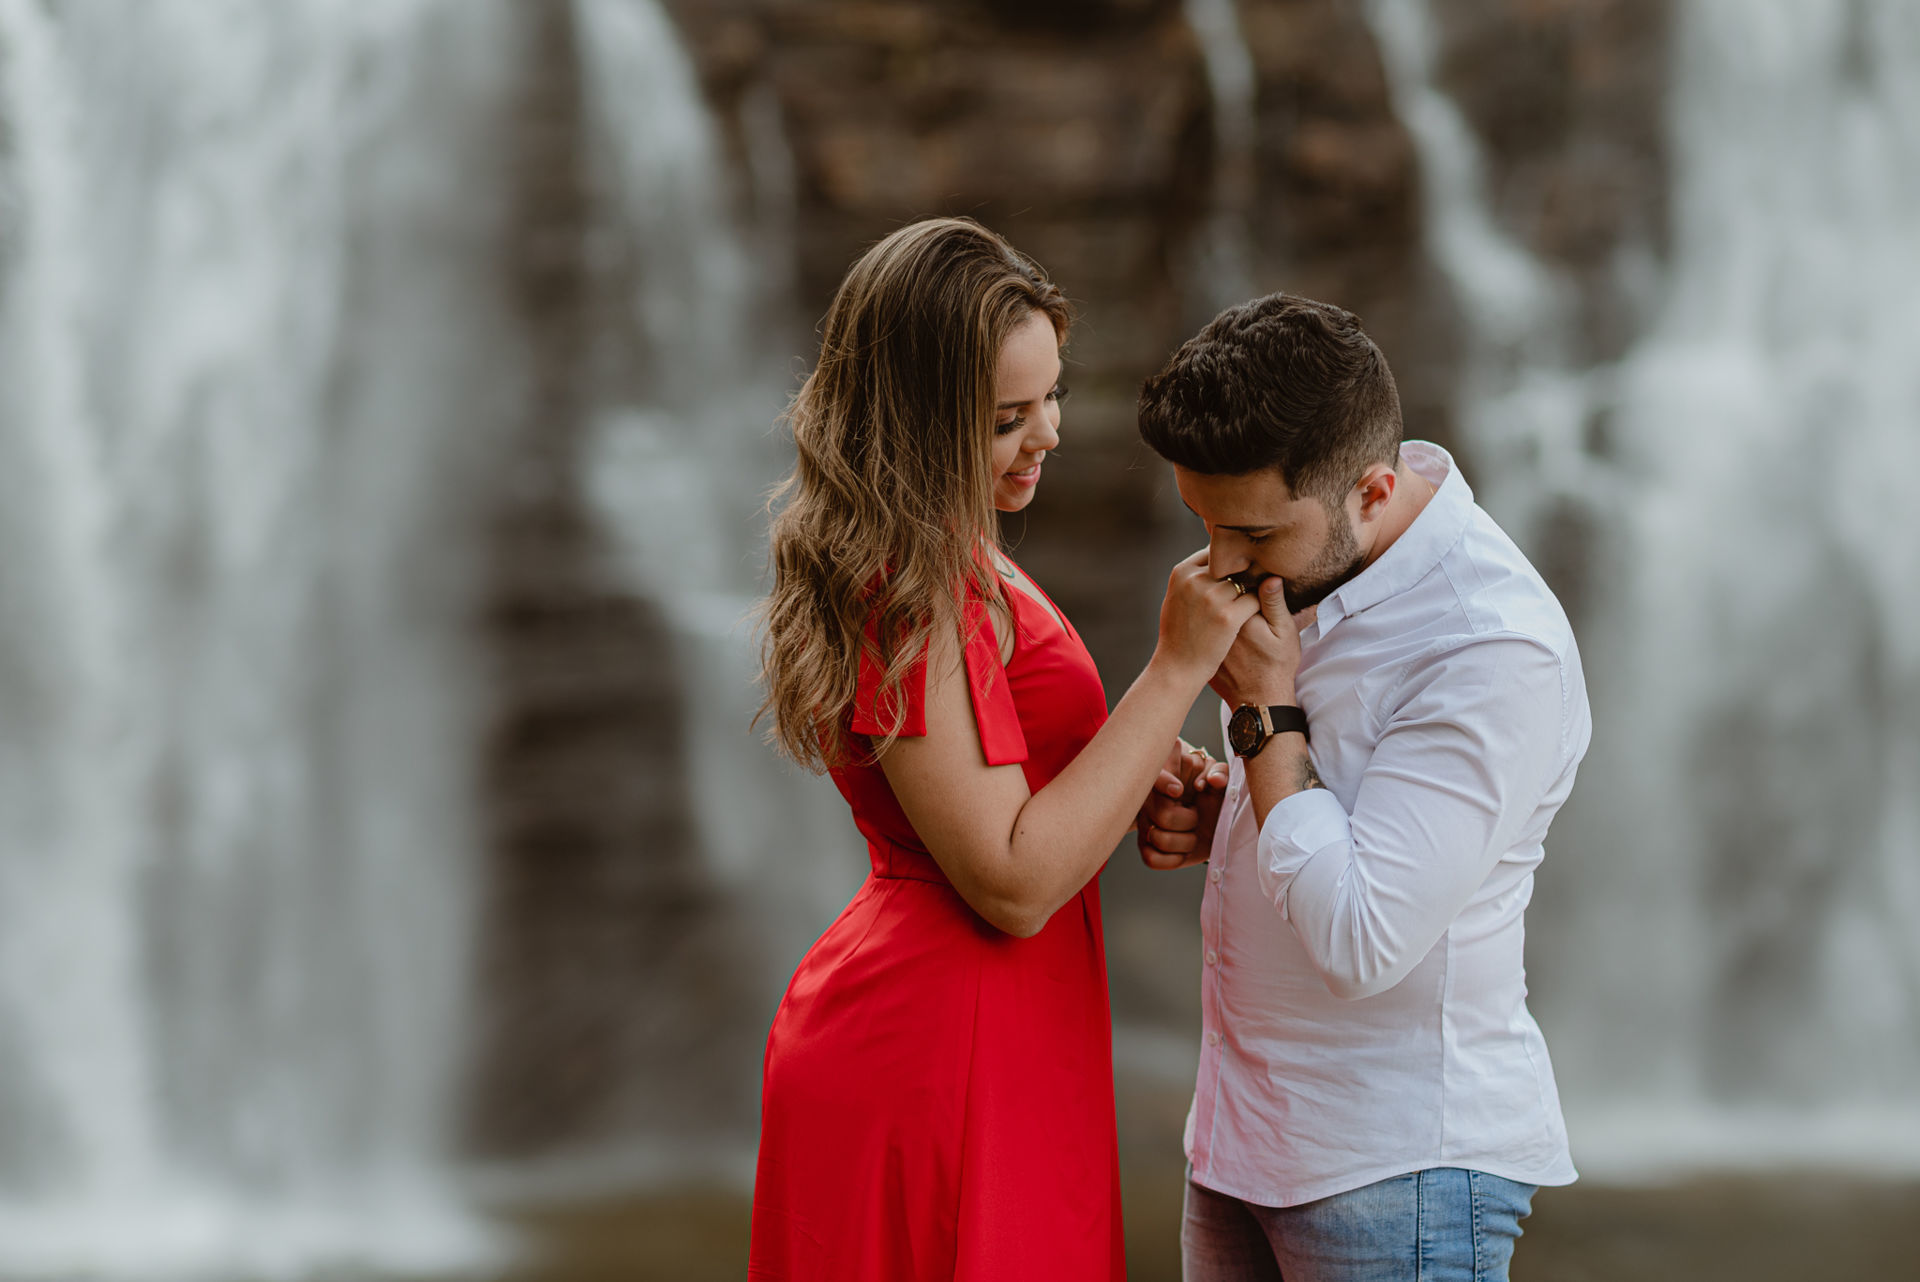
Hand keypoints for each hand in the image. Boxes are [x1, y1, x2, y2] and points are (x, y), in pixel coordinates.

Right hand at [1137, 741, 1231, 869]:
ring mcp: (1144, 823)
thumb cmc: (1211, 794)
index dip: (1164, 783)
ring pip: (1161, 839)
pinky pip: (1151, 860)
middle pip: (1165, 816)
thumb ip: (1221, 773)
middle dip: (1190, 821)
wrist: (1211, 819)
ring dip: (1186, 841)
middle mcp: (1148, 798)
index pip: (1155, 776)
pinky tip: (1183, 850)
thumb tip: (1214, 780)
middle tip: (1195, 814)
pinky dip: (1173, 860)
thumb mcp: (1219, 779)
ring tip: (1191, 831)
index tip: (1178, 790)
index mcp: (1165, 774)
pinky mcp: (1146, 845)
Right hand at [1157, 549, 1263, 684]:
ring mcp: (1212, 597)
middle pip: (1232, 565)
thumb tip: (1211, 560)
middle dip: (1243, 574)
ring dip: (1253, 590)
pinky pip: (1255, 600)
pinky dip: (1259, 606)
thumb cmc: (1178, 634)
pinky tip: (1259, 616)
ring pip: (1246, 581)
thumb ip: (1192, 578)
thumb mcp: (1175, 598)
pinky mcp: (1228, 616)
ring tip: (1258, 600)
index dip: (1228, 564)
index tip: (1236, 574)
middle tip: (1255, 582)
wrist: (1177, 667)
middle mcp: (1196, 580)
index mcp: (1182, 572)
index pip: (1214, 553)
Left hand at [1210, 576, 1307, 707]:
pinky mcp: (1200, 648)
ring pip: (1205, 608)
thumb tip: (1270, 577)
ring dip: (1215, 602)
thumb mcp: (1284, 632)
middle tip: (1242, 592)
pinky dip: (1208, 620)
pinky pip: (1200, 625)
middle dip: (1226, 587)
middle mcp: (1212, 624)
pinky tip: (1222, 625)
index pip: (1230, 582)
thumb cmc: (1277, 666)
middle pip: (1214, 593)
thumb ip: (1274, 602)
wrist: (1259, 700)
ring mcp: (1203, 637)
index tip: (1252, 578)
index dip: (1242, 577)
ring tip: (1235, 609)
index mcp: (1234, 615)